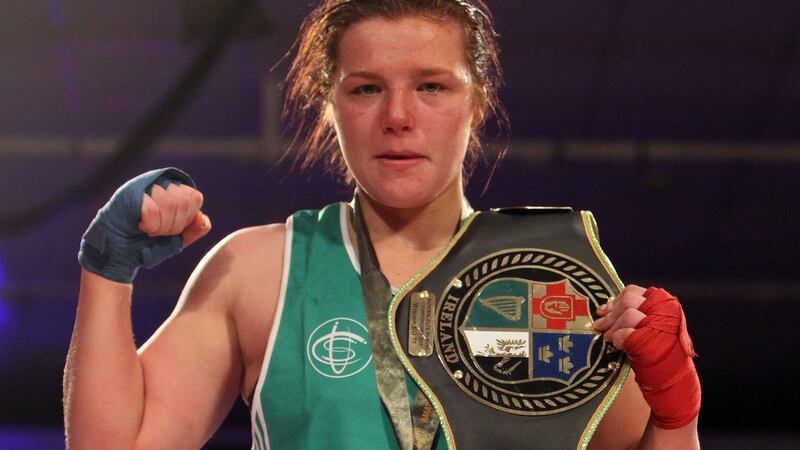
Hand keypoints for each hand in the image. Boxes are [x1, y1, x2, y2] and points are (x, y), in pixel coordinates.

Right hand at [78, 168, 210, 283]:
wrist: (120, 255)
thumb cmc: (149, 242)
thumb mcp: (179, 238)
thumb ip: (196, 228)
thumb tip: (201, 217)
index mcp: (173, 188)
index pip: (194, 197)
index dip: (187, 218)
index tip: (173, 228)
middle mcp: (159, 182)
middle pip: (184, 201)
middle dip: (175, 225)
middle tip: (159, 231)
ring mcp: (142, 185)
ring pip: (170, 204)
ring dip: (162, 226)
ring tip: (150, 230)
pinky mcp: (128, 195)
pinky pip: (152, 210)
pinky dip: (150, 225)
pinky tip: (141, 227)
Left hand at [594, 285, 699, 429]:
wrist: (673, 380)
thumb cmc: (658, 352)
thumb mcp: (648, 326)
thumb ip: (631, 314)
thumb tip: (604, 308)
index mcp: (664, 303)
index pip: (632, 292)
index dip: (614, 301)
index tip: (604, 311)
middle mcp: (664, 311)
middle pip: (627, 302)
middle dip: (610, 314)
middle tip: (600, 326)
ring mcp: (660, 326)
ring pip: (627, 315)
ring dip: (612, 327)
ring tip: (608, 338)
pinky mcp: (651, 342)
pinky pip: (625, 334)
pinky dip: (617, 339)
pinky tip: (617, 345)